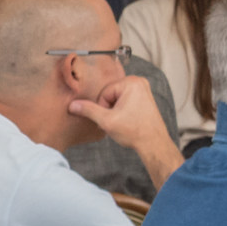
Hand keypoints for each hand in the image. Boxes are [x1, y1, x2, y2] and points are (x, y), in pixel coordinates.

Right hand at [68, 73, 183, 187]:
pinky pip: (125, 100)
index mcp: (131, 83)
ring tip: (122, 122)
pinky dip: (122, 110)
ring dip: (114, 110)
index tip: (110, 119)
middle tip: (115, 121)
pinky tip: (127, 120)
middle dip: (108, 108)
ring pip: (116, 98)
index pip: (103, 93)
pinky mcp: (144, 97)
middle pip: (110, 94)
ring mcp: (143, 89)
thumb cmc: (134, 131)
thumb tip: (72, 105)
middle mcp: (139, 82)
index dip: (102, 108)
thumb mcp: (106, 121)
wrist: (154, 143)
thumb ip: (88, 110)